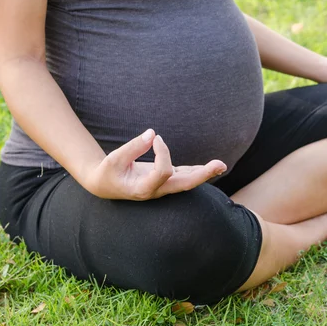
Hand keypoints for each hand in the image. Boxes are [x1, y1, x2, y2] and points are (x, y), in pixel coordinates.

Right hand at [83, 129, 226, 199]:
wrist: (104, 185)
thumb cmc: (108, 172)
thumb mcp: (114, 159)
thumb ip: (133, 147)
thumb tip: (152, 134)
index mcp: (143, 189)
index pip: (163, 171)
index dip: (163, 153)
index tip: (156, 138)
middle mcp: (156, 191)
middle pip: (184, 184)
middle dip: (203, 175)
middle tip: (220, 165)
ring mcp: (162, 187)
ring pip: (187, 182)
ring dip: (204, 173)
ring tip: (221, 165)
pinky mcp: (164, 180)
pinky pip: (184, 176)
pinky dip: (197, 170)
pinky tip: (211, 167)